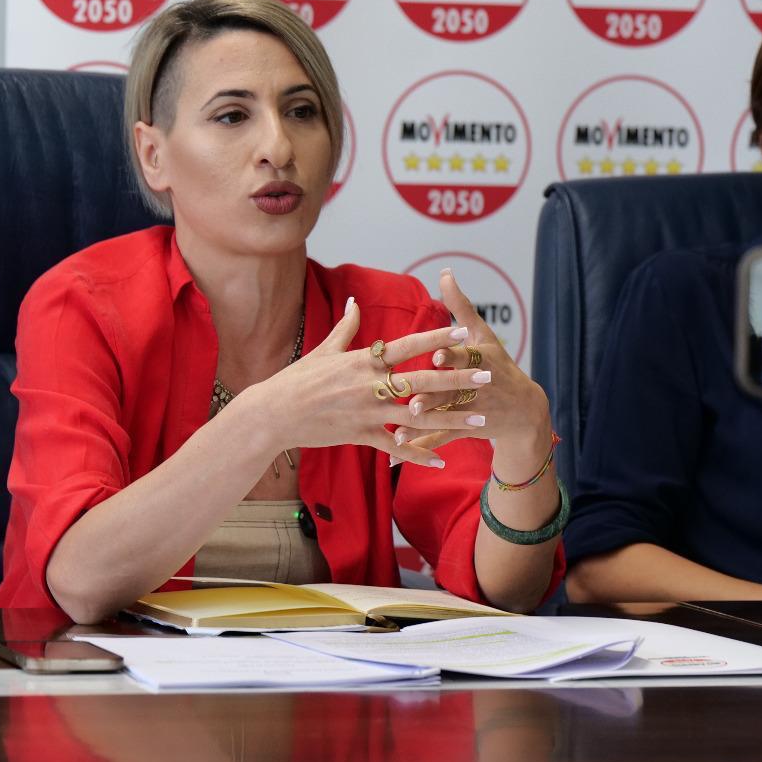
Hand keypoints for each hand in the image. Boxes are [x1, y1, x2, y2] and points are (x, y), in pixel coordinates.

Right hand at [240, 297, 491, 467]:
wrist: (273, 414)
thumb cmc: (297, 380)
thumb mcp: (323, 350)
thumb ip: (346, 328)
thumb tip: (354, 302)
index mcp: (363, 361)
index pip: (408, 345)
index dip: (437, 337)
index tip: (463, 331)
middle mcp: (370, 385)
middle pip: (422, 380)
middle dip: (457, 377)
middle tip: (488, 374)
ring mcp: (367, 412)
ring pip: (417, 416)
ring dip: (451, 419)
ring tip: (479, 419)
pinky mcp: (360, 436)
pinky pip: (395, 447)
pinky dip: (417, 454)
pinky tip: (440, 460)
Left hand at [398, 269, 552, 476]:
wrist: (526, 411)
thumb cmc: (499, 365)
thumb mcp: (483, 336)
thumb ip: (461, 307)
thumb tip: (444, 273)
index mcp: (480, 360)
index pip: (465, 357)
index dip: (452, 356)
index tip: (437, 356)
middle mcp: (478, 386)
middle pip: (452, 390)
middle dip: (433, 396)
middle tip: (413, 401)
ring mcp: (474, 410)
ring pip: (445, 416)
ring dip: (424, 423)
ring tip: (402, 427)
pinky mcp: (469, 429)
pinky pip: (442, 437)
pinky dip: (422, 444)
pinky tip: (398, 450)